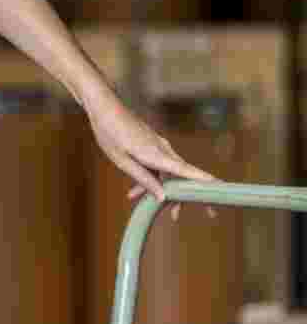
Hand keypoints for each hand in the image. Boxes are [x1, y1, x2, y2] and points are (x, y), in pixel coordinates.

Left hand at [82, 82, 217, 218]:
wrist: (103, 108)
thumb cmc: (110, 134)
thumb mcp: (123, 162)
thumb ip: (144, 180)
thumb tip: (163, 198)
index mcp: (158, 155)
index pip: (187, 172)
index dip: (205, 182)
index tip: (221, 190)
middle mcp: (163, 150)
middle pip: (182, 177)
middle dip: (185, 198)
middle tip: (195, 216)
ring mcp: (158, 147)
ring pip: (168, 174)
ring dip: (162, 191)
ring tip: (155, 210)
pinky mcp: (151, 145)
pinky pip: (157, 167)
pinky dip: (150, 180)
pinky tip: (134, 192)